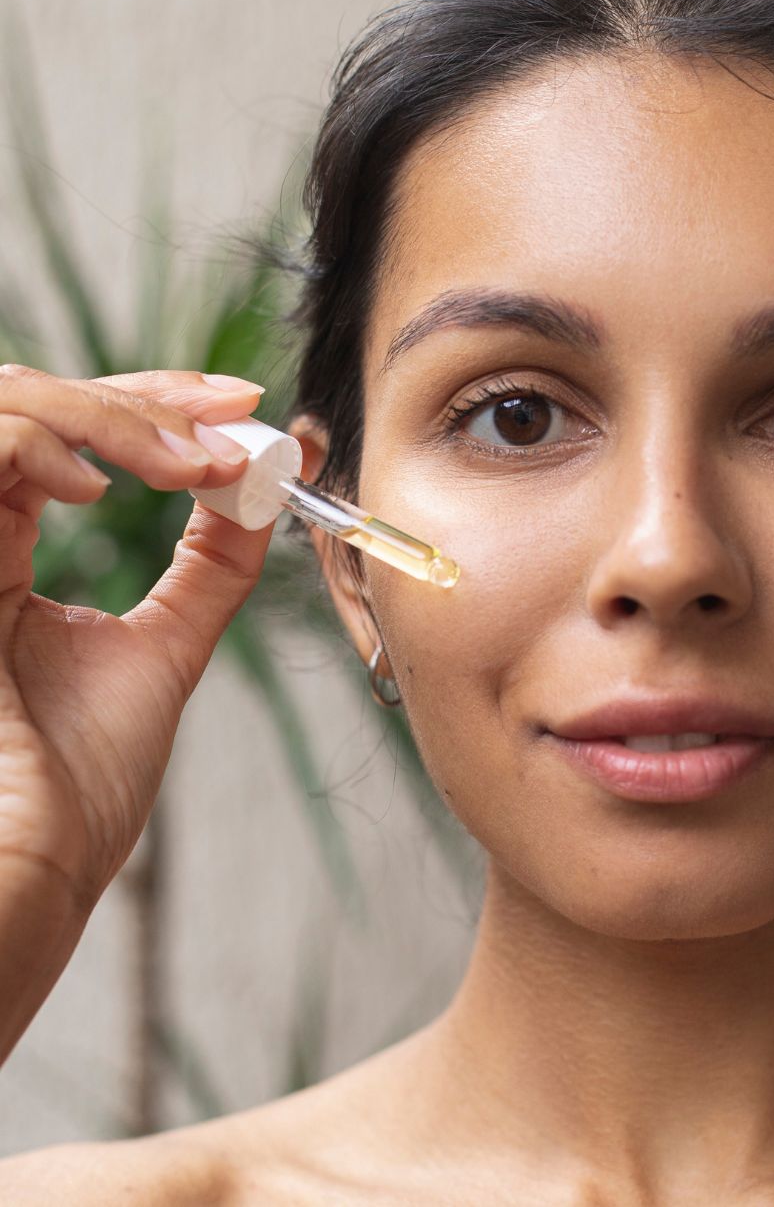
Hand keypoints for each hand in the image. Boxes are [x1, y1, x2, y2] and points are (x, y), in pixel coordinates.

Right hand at [0, 365, 273, 910]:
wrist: (36, 863)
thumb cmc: (81, 781)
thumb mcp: (166, 650)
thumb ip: (208, 571)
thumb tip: (264, 496)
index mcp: (5, 556)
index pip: (69, 437)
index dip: (154, 406)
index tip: (244, 411)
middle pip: (34, 401)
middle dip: (144, 394)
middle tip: (232, 411)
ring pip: (5, 407)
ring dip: (111, 416)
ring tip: (190, 464)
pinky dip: (48, 444)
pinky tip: (107, 488)